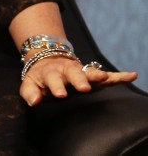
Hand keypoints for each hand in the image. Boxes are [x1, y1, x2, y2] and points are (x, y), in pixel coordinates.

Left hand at [20, 55, 137, 106]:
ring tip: (106, 77)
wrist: (47, 60)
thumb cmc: (39, 77)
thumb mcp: (29, 83)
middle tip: (83, 87)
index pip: (53, 80)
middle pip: (74, 74)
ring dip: (98, 75)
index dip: (56, 87)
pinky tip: (131, 75)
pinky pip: (108, 76)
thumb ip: (30, 93)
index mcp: (51, 73)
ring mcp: (81, 72)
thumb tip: (34, 102)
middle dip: (79, 80)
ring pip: (91, 72)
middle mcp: (67, 71)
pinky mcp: (92, 75)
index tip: (60, 94)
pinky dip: (119, 76)